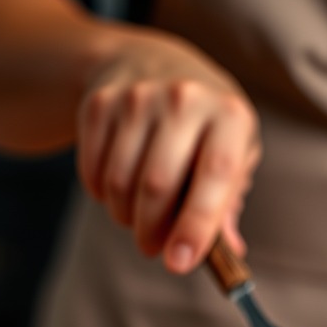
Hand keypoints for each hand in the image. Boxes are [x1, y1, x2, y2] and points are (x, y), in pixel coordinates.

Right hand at [76, 34, 260, 272]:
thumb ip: (228, 205)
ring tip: (138, 217)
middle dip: (152, 232)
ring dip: (126, 217)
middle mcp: (186, 98)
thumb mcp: (232, 154)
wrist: (152, 62)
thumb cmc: (204, 128)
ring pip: (120, 183)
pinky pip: (93, 171)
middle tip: (154, 250)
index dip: (196, 226)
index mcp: (230, 115)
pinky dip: (103, 195)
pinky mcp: (100, 102)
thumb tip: (230, 253)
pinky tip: (118, 188)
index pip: (216, 176)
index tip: (179, 264)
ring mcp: (139, 95)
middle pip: (158, 186)